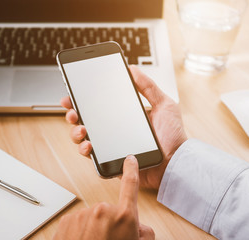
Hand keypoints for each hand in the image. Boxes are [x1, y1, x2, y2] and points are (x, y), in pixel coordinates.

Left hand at [53, 156, 154, 239]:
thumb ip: (143, 234)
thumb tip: (141, 228)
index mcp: (124, 216)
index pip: (130, 186)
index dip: (131, 171)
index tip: (130, 160)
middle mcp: (103, 210)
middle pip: (110, 212)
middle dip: (111, 224)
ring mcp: (83, 214)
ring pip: (93, 219)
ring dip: (94, 229)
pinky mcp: (68, 220)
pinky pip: (78, 223)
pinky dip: (80, 232)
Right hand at [61, 65, 186, 188]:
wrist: (176, 162)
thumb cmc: (173, 136)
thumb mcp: (164, 104)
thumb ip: (148, 86)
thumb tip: (132, 68)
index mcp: (123, 117)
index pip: (98, 107)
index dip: (82, 101)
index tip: (71, 94)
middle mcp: (114, 131)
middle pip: (86, 122)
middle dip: (73, 115)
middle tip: (72, 111)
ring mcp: (112, 147)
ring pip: (84, 139)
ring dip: (76, 133)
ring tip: (81, 129)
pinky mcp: (113, 162)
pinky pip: (93, 158)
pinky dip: (86, 151)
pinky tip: (89, 145)